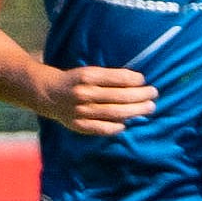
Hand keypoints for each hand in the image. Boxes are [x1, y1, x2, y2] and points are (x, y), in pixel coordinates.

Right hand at [35, 65, 158, 135]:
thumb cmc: (75, 81)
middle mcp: (84, 94)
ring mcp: (81, 111)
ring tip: (149, 107)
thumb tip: (137, 83)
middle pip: (120, 97)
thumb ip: (109, 77)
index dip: (134, 79)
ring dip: (135, 111)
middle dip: (140, 95)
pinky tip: (127, 123)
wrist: (47, 94)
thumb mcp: (88, 72)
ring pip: (114, 113)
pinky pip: (102, 128)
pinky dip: (117, 127)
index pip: (117, 78)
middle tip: (154, 94)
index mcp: (87, 77)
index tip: (143, 80)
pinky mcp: (78, 125)